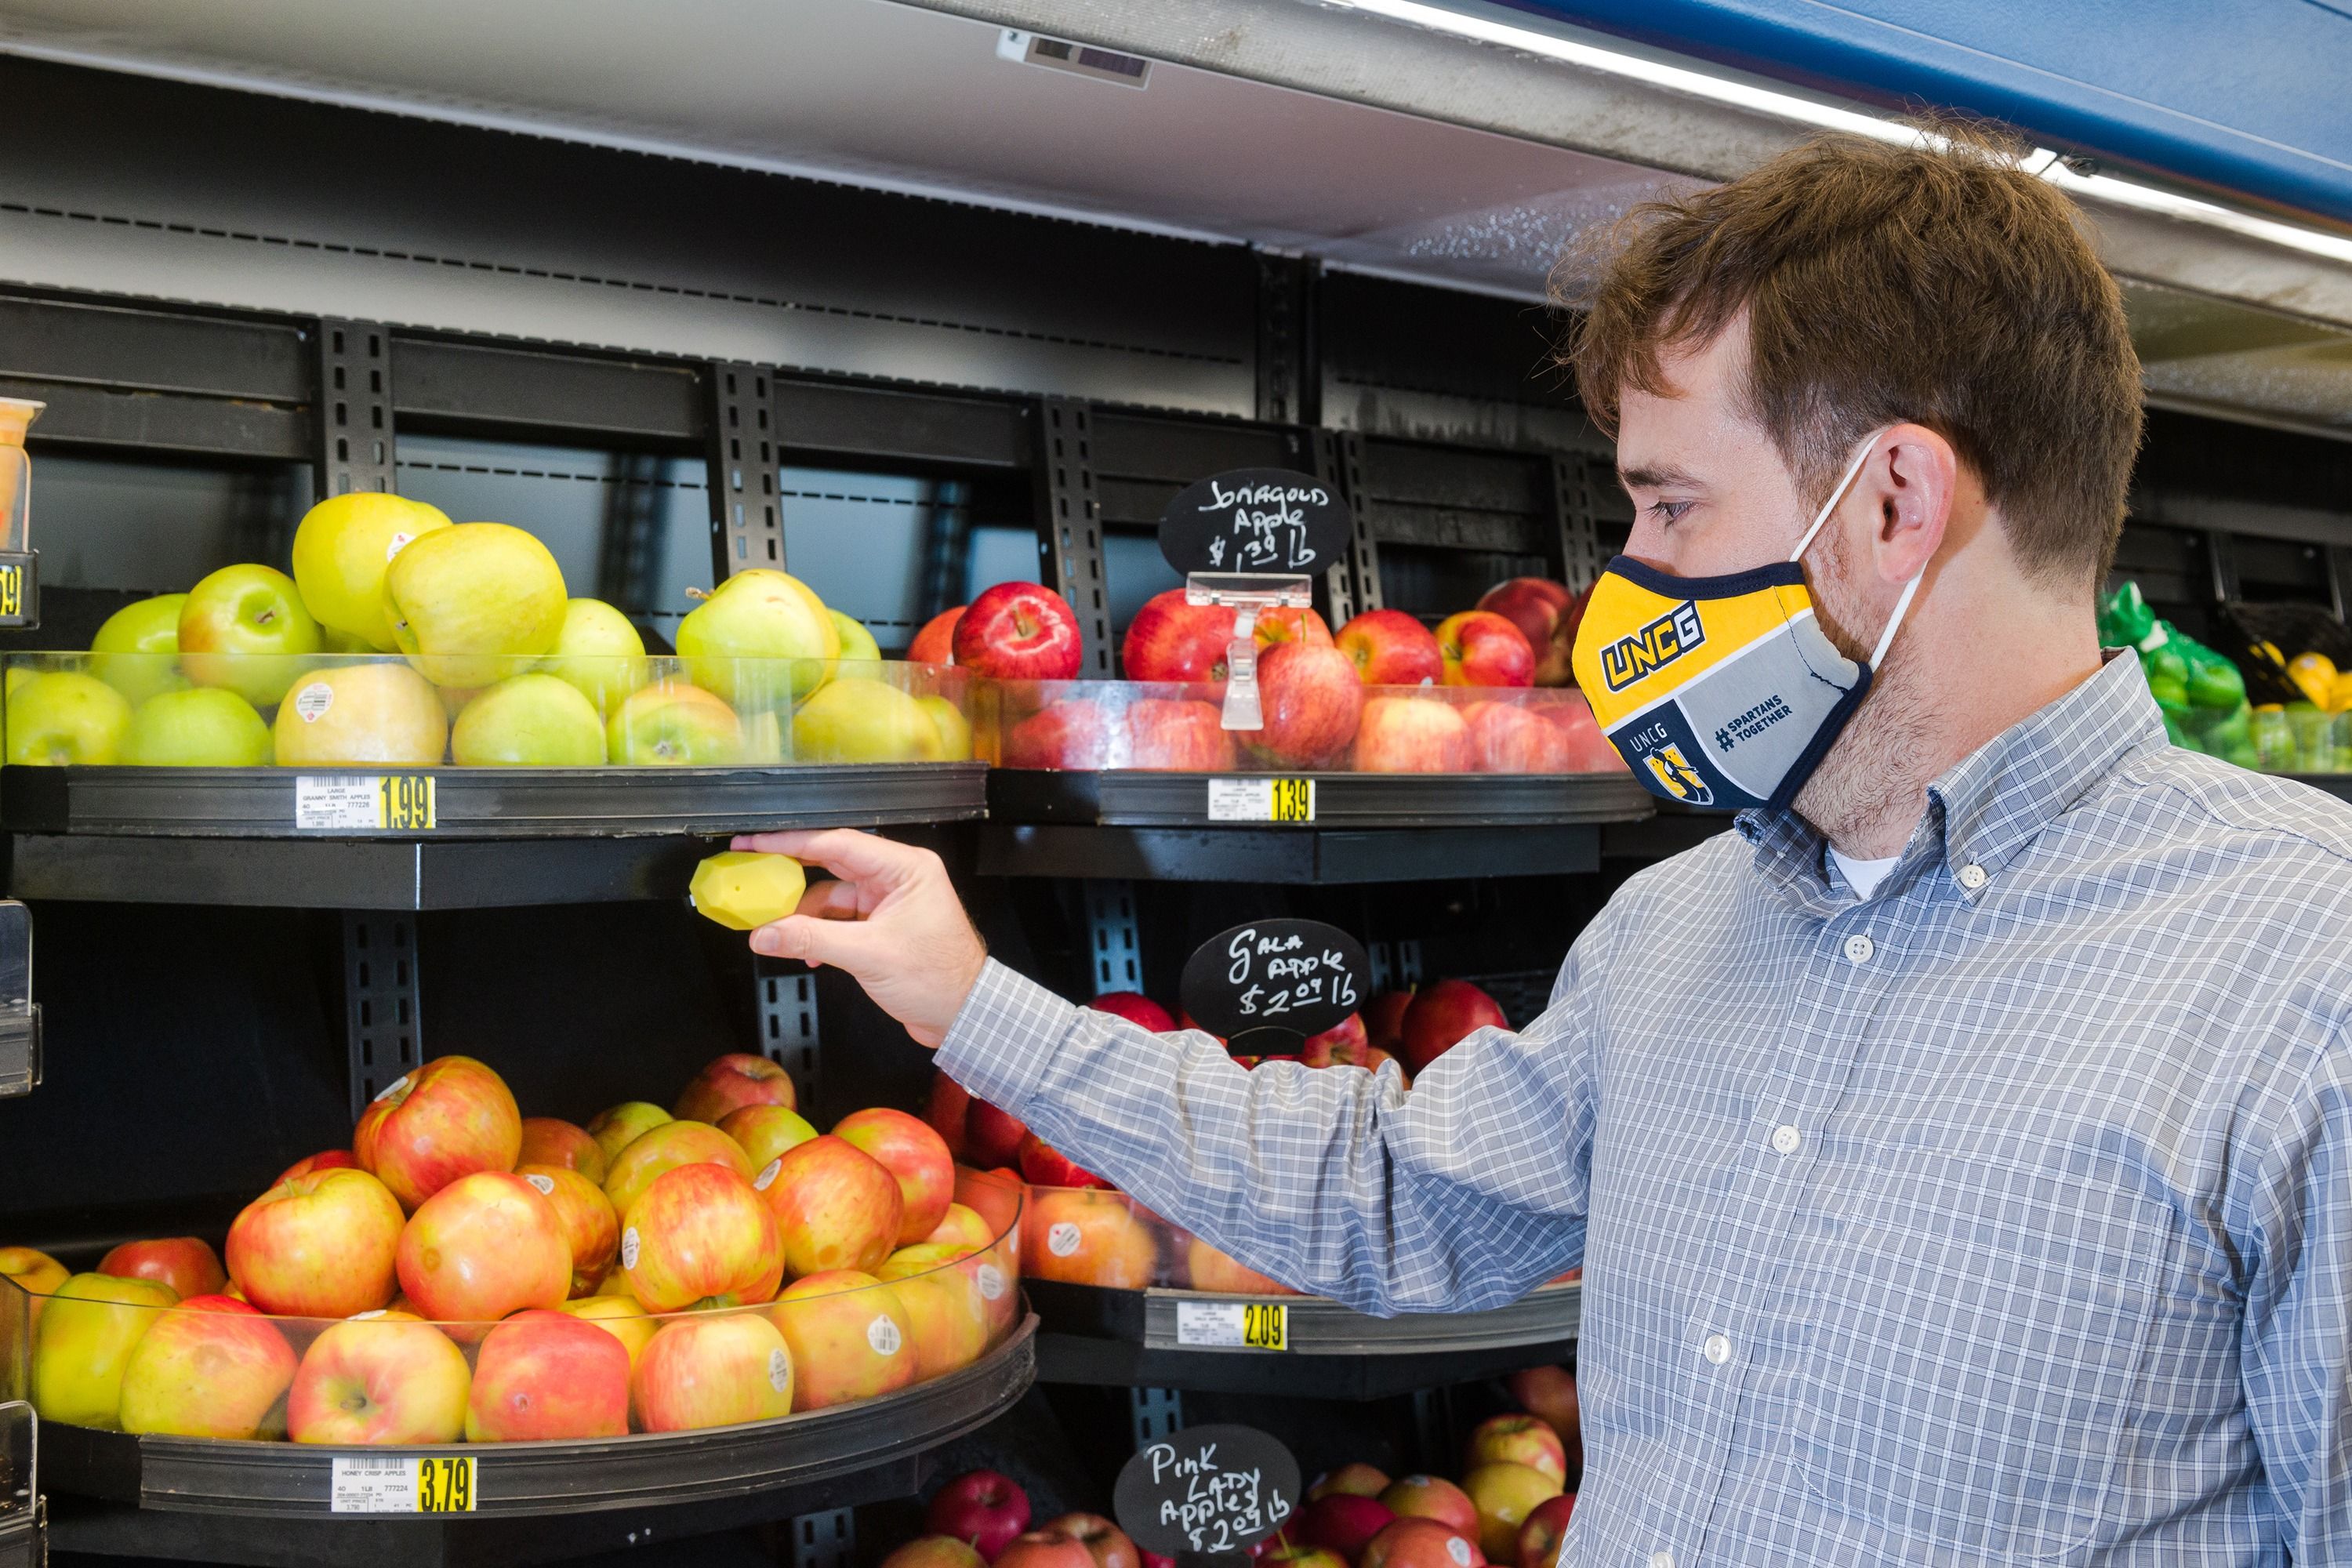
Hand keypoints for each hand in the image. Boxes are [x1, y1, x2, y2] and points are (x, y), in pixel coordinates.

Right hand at [729, 829, 986, 1048]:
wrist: (963, 1016)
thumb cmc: (940, 980)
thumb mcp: (869, 955)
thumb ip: (812, 939)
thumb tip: (767, 933)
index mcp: (905, 869)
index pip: (837, 843)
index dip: (791, 841)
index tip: (756, 840)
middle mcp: (897, 878)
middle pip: (831, 864)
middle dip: (790, 872)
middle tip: (751, 868)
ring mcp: (888, 903)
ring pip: (831, 896)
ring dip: (803, 915)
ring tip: (774, 929)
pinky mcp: (881, 927)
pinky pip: (838, 921)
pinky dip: (818, 935)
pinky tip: (806, 953)